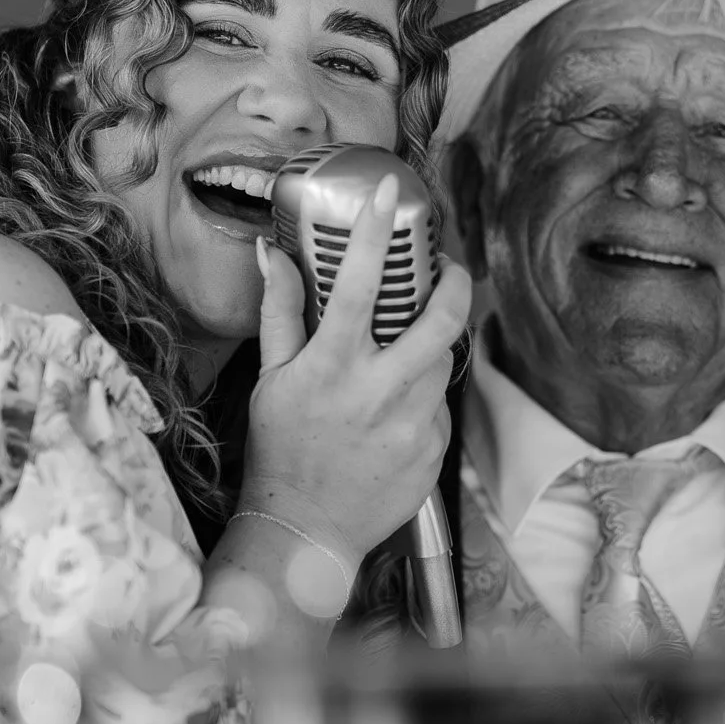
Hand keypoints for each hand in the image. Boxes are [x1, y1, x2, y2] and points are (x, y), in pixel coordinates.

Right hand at [240, 173, 473, 561]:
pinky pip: (438, 405)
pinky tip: (393, 414)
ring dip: (430, 347)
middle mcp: (379, 390)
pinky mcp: (434, 449)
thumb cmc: (281, 452)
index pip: (358, 283)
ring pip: (443, 360)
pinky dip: (421, 398)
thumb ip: (279, 313)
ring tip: (402, 354)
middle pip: (441, 317)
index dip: (375, 231)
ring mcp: (413, 422)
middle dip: (454, 282)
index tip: (389, 192)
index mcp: (333, 366)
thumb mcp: (271, 380)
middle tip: (450, 270)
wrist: (306, 531)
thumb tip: (270, 254)